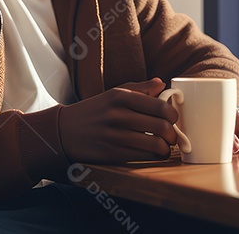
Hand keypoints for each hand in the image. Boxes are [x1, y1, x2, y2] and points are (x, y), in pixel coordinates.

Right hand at [58, 78, 178, 163]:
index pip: (160, 106)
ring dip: (166, 147)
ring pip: (156, 144)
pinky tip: (154, 152)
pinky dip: (155, 156)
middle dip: (173, 133)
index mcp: (121, 96)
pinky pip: (144, 156)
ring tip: (165, 145)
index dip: (173, 115)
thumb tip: (162, 83)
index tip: (173, 118)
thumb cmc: (95, 110)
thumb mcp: (114, 93)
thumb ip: (140, 88)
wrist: (65, 131)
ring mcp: (115, 136)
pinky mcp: (113, 154)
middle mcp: (119, 115)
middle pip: (162, 126)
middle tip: (172, 135)